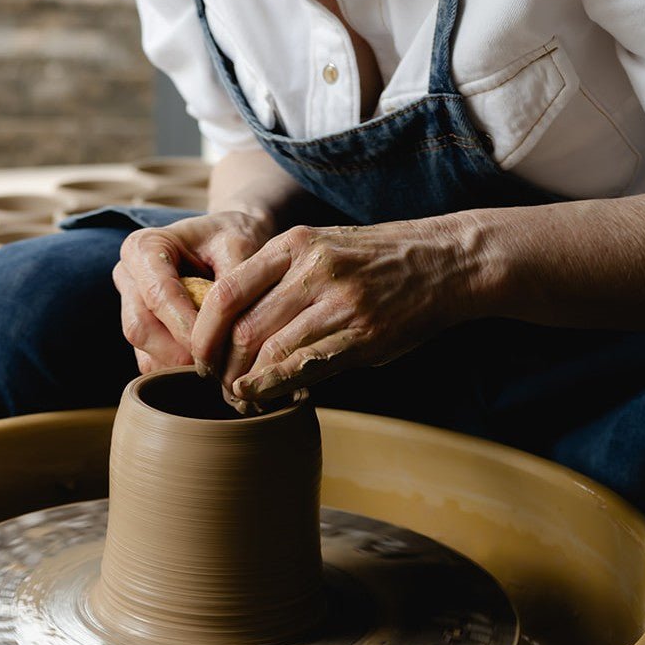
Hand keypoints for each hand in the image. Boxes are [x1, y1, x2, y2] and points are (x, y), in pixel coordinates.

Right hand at [112, 210, 272, 373]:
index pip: (157, 295)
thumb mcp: (240, 246)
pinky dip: (179, 373)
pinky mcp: (141, 333)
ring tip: (218, 365)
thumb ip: (233, 282)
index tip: (217, 343)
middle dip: (180, 351)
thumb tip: (231, 329)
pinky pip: (152, 364)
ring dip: (180, 367)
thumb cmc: (233, 239)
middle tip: (218, 363)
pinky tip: (208, 366)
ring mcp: (130, 307)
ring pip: (143, 352)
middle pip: (140, 328)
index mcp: (143, 247)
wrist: (229, 243)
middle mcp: (128, 277)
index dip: (185, 324)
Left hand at [191, 218, 483, 401]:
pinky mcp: (363, 335)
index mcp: (294, 245)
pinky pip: (307, 368)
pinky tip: (269, 399)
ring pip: (270, 354)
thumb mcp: (323, 250)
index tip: (199, 358)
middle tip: (219, 388)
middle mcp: (312, 270)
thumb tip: (237, 334)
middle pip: (243, 330)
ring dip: (248, 386)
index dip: (204, 334)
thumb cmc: (378, 262)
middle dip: (223, 369)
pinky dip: (279, 389)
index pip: (226, 292)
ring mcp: (339, 303)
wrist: (445, 261)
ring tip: (242, 400)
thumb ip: (281, 284)